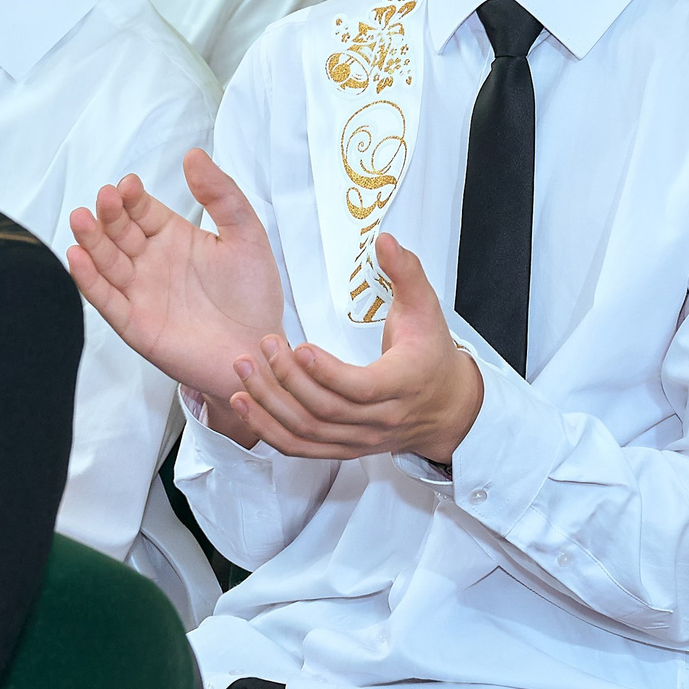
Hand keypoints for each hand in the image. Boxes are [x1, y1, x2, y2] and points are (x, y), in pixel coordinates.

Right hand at [68, 150, 284, 405]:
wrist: (260, 351)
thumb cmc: (254, 297)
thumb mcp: (246, 235)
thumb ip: (222, 195)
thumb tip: (194, 156)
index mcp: (174, 237)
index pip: (141, 209)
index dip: (132, 196)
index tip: (129, 184)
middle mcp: (151, 262)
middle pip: (118, 232)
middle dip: (109, 214)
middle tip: (106, 198)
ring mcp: (140, 292)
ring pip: (106, 261)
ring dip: (91, 241)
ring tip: (82, 219)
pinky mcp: (135, 324)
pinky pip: (106, 300)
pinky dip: (89, 280)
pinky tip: (78, 257)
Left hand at [224, 233, 483, 462]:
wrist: (446, 406)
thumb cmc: (431, 352)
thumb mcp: (426, 307)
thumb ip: (405, 271)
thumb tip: (384, 240)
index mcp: (404, 383)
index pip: (362, 388)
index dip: (328, 372)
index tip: (299, 347)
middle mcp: (381, 419)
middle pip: (326, 410)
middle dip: (288, 380)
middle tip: (265, 344)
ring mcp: (360, 439)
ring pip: (307, 432)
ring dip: (269, 404)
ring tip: (243, 370)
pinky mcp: (342, 448)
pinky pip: (300, 448)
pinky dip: (268, 429)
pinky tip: (243, 402)